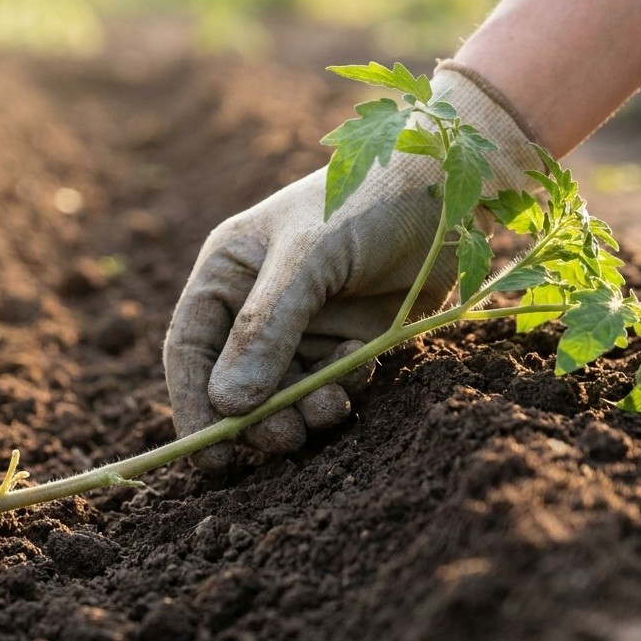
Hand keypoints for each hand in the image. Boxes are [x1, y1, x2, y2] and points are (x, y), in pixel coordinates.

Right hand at [163, 64, 540, 467]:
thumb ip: (266, 330)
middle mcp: (254, 303)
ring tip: (332, 409)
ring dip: (301, 413)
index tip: (212, 455)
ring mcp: (301, 325)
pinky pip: (326, 388)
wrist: (450, 185)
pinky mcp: (344, 341)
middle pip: (233, 384)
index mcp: (227, 272)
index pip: (190, 350)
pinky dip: (339, 394)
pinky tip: (361, 368)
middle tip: (285, 440)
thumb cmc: (367, 201)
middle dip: (256, 419)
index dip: (194, 404)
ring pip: (281, 395)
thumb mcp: (309, 258)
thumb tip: (229, 406)